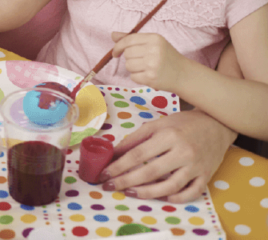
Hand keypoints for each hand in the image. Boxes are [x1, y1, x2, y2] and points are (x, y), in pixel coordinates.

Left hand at [100, 110, 235, 201]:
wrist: (217, 124)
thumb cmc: (183, 124)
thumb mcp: (157, 124)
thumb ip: (135, 139)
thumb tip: (114, 153)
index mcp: (168, 136)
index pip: (138, 155)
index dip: (119, 166)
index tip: (104, 173)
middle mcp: (183, 152)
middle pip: (150, 172)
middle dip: (126, 181)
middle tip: (110, 186)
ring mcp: (196, 166)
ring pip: (169, 186)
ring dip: (147, 193)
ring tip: (130, 193)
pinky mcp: (206, 176)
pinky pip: (191, 193)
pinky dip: (176, 198)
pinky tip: (161, 197)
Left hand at [112, 31, 188, 91]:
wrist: (184, 75)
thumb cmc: (166, 57)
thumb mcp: (153, 43)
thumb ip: (132, 38)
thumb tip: (113, 35)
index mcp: (154, 38)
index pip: (128, 40)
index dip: (118, 46)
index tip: (115, 53)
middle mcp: (154, 50)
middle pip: (127, 53)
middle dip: (130, 58)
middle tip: (143, 61)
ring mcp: (153, 65)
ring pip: (128, 65)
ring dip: (133, 68)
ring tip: (146, 68)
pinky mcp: (151, 78)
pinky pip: (133, 77)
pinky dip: (138, 77)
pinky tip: (148, 75)